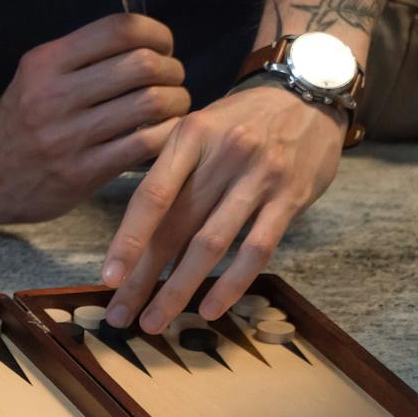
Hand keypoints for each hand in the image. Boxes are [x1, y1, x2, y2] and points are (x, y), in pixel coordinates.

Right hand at [0, 14, 188, 225]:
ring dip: (177, 101)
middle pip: (142, 65)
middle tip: (172, 79)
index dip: (156, 32)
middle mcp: (53, 97)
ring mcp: (67, 138)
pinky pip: (145, 144)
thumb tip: (149, 41)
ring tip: (173, 106)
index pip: (119, 30)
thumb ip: (83, 56)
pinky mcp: (80, 173)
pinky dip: (168, 133)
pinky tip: (164, 132)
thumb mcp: (37, 76)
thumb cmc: (22, 121)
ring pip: (151, 103)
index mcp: (45, 63)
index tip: (163, 46)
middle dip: (172, 69)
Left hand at [100, 84, 342, 331]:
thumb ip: (167, 173)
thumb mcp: (198, 129)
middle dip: (144, 278)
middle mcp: (224, 155)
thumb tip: (130, 234)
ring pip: (212, 245)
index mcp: (191, 136)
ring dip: (179, 289)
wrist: (309, 94)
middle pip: (176, 228)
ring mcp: (260, 178)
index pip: (152, 196)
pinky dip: (232, 284)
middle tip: (119, 315)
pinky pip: (257, 249)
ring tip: (154, 322)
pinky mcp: (291, 198)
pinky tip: (209, 310)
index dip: (127, 240)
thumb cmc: (239, 121)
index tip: (107, 278)